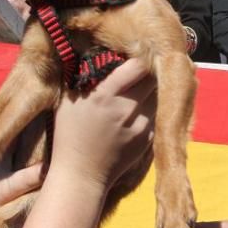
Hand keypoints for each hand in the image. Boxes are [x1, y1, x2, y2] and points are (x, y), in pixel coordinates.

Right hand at [50, 58, 155, 192]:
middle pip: (153, 78)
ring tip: (142, 88)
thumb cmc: (69, 134)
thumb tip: (100, 52)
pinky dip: (151, 109)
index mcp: (106, 95)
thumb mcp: (69, 100)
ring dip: (152, 89)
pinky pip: (157, 115)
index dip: (140, 58)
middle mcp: (127, 108)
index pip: (138, 66)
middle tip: (145, 67)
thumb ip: (86, 76)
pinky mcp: (149, 138)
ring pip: (158, 95)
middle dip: (149, 71)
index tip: (137, 54)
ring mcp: (141, 125)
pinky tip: (138, 111)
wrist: (81, 175)